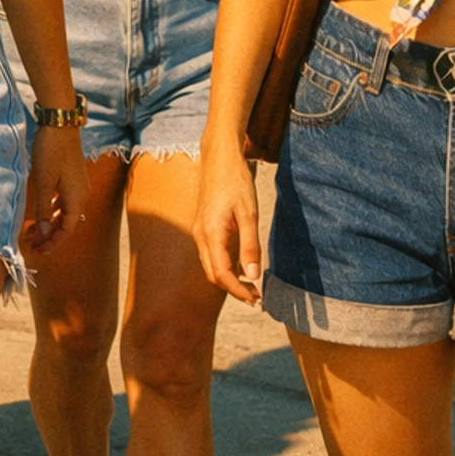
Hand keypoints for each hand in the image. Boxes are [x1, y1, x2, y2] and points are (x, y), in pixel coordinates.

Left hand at [24, 124, 87, 253]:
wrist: (60, 124)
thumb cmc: (51, 151)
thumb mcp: (43, 182)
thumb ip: (43, 209)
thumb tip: (44, 233)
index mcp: (77, 199)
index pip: (67, 230)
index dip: (53, 243)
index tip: (38, 251)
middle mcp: (81, 195)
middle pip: (66, 223)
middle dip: (49, 235)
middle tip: (32, 244)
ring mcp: (78, 185)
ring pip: (64, 212)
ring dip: (49, 222)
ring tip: (32, 230)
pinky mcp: (72, 177)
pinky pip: (63, 201)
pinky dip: (51, 209)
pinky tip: (40, 211)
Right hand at [194, 142, 261, 303]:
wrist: (219, 156)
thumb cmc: (235, 180)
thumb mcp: (248, 213)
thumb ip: (250, 246)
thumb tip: (252, 275)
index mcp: (210, 234)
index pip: (222, 274)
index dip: (238, 291)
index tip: (256, 299)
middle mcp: (200, 235)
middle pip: (213, 274)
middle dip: (233, 289)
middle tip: (256, 296)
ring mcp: (199, 230)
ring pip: (210, 265)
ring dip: (228, 278)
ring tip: (250, 284)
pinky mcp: (202, 225)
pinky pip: (210, 253)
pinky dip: (224, 265)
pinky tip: (239, 264)